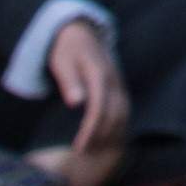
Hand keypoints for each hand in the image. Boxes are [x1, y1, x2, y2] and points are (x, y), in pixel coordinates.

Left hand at [45, 20, 129, 164]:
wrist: (80, 32)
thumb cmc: (66, 50)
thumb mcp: (62, 62)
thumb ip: (69, 82)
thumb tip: (77, 102)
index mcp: (99, 74)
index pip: (99, 109)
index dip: (91, 130)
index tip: (79, 148)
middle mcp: (113, 79)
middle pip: (115, 114)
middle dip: (102, 136)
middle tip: (84, 154)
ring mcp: (118, 81)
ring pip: (123, 112)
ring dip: (112, 133)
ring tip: (95, 149)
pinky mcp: (118, 85)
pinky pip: (124, 108)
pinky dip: (118, 124)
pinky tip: (107, 136)